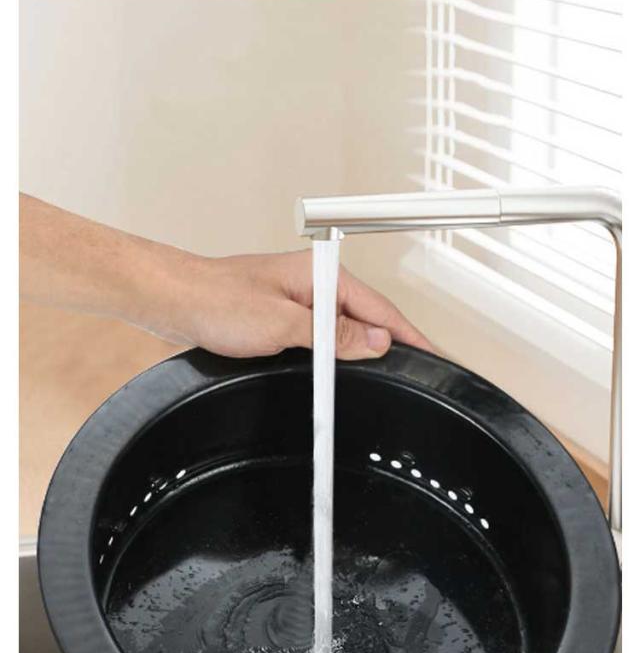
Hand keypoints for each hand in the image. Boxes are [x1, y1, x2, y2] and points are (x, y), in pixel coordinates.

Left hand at [20, 195, 432, 359]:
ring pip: (346, 331)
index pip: (383, 311)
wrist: (173, 301)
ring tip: (391, 375)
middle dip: (395, 346)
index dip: (412, 336)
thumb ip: (334, 336)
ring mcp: (300, 301)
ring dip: (365, 352)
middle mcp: (315, 286)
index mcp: (323, 277)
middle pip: (369, 320)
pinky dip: (338, 355)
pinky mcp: (284, 317)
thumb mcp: (283, 324)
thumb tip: (376, 344)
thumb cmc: (216, 300)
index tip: (434, 355)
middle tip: (420, 373)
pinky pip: (324, 338)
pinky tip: (342, 371)